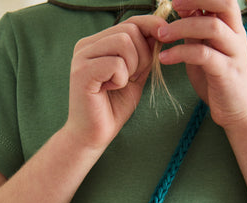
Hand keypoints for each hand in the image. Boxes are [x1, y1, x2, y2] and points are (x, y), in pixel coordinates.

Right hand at [65, 15, 169, 152]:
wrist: (92, 136)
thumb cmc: (113, 108)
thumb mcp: (135, 76)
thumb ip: (144, 54)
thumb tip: (161, 31)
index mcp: (97, 43)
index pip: (130, 22)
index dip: (150, 27)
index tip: (164, 38)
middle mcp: (86, 45)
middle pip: (129, 31)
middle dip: (142, 56)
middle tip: (132, 78)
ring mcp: (81, 57)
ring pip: (123, 43)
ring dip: (132, 67)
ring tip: (120, 84)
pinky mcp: (82, 72)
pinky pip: (116, 64)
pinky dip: (120, 80)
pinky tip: (109, 90)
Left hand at [158, 0, 246, 129]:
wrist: (237, 113)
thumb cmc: (218, 82)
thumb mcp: (205, 53)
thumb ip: (196, 34)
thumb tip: (184, 10)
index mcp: (232, 28)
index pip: (221, 0)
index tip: (176, 1)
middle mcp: (237, 36)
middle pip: (224, 3)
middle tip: (173, 4)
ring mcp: (234, 53)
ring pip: (212, 27)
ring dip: (183, 27)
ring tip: (161, 35)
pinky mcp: (227, 72)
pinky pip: (204, 55)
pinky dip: (182, 53)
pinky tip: (165, 58)